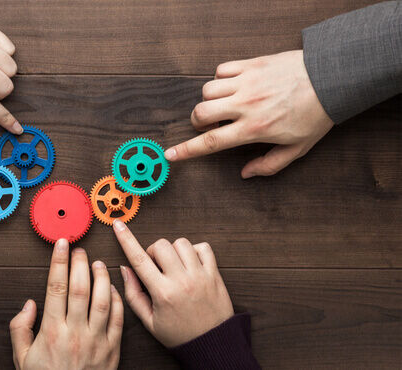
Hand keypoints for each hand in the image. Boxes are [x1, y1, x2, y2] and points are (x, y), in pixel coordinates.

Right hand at [9, 239, 123, 369]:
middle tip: (80, 249)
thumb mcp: (22, 358)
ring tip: (98, 263)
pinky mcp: (113, 350)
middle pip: (80, 288)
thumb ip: (21, 329)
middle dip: (80, 263)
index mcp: (52, 332)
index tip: (61, 245)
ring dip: (101, 277)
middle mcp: (75, 333)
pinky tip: (113, 288)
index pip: (56, 287)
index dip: (59, 262)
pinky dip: (118, 300)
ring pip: (103, 300)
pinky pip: (119, 319)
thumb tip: (29, 304)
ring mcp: (97, 341)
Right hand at [113, 220, 233, 347]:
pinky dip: (194, 250)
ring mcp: (200, 275)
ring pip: (181, 242)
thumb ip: (133, 294)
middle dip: (153, 252)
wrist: (213, 344)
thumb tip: (125, 268)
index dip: (126, 239)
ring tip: (174, 266)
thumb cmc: (179, 334)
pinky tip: (189, 264)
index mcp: (163, 293)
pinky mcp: (214, 274)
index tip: (118, 225)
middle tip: (156, 267)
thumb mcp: (149, 321)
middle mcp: (181, 281)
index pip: (139, 259)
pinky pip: (203, 247)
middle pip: (161, 245)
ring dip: (173, 250)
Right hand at [164, 50, 333, 177]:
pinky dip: (220, 79)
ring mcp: (247, 82)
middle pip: (201, 113)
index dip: (187, 150)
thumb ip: (270, 165)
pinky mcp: (251, 64)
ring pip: (207, 90)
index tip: (170, 155)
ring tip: (225, 104)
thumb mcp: (297, 148)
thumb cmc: (316, 114)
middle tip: (212, 124)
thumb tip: (245, 174)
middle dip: (198, 122)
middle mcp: (246, 105)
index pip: (211, 142)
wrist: (332, 78)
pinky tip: (233, 85)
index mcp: (254, 128)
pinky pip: (220, 70)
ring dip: (210, 100)